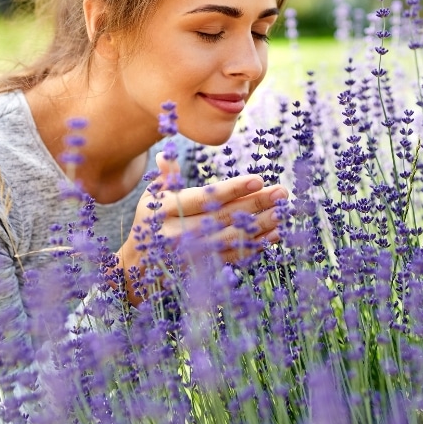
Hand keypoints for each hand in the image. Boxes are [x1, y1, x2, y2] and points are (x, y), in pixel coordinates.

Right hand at [116, 154, 287, 303]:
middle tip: (282, 193)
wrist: (139, 265)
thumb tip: (167, 154)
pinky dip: (256, 246)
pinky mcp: (202, 269)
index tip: (258, 180)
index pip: (204, 198)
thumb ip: (166, 176)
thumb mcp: (152, 197)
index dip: (232, 189)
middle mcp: (178, 233)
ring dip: (261, 226)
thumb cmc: (152, 221)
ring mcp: (192, 254)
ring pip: (232, 238)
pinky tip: (274, 235)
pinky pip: (233, 257)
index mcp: (166, 210)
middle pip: (223, 217)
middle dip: (256, 205)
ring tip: (283, 213)